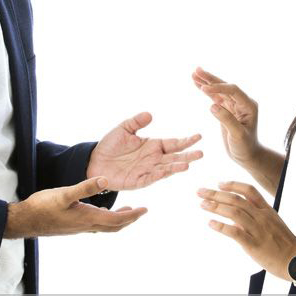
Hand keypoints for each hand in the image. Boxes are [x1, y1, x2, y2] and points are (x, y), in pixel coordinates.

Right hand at [4, 177, 146, 238]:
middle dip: (129, 219)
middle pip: (114, 226)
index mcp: (88, 218)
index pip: (117, 219)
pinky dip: (104, 219)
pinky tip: (100, 211)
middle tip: (141, 211)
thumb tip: (106, 180)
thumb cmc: (43, 207)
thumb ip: (86, 187)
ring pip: (105, 226)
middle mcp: (86, 226)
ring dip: (118, 220)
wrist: (25, 221)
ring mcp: (79, 227)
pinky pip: (94, 225)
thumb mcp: (65, 193)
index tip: (145, 209)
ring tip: (126, 210)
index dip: (132, 215)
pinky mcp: (72, 226)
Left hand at [86, 112, 202, 190]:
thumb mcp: (123, 129)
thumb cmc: (110, 145)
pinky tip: (167, 171)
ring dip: (176, 166)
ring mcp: (147, 170)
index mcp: (153, 145)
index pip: (173, 143)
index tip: (198, 136)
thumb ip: (136, 122)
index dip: (186, 140)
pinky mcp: (138, 181)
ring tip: (187, 164)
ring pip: (166, 168)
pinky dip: (159, 174)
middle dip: (187, 155)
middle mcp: (154, 158)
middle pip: (174, 157)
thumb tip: (150, 114)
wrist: (94, 162)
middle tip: (201, 153)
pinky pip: (151, 177)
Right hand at [192, 67, 261, 169]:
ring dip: (206, 82)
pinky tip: (197, 84)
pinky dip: (206, 91)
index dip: (219, 88)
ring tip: (194, 73)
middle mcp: (242, 102)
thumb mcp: (238, 135)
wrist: (246, 155)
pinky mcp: (226, 109)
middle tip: (197, 70)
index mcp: (248, 105)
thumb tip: (212, 105)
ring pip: (218, 90)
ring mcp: (233, 105)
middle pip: (225, 86)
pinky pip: (215, 97)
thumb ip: (227, 119)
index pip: (233, 91)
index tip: (204, 89)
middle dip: (211, 78)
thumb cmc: (245, 147)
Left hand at [198, 181, 295, 281]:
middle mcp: (261, 217)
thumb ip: (255, 217)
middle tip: (200, 192)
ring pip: (234, 212)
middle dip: (216, 194)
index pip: (249, 190)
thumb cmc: (284, 243)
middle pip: (236, 199)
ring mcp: (258, 230)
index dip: (232, 185)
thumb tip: (235, 217)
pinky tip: (211, 223)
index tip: (219, 184)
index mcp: (266, 210)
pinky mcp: (253, 244)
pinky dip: (221, 226)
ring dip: (216, 207)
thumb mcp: (272, 223)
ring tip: (202, 204)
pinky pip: (235, 232)